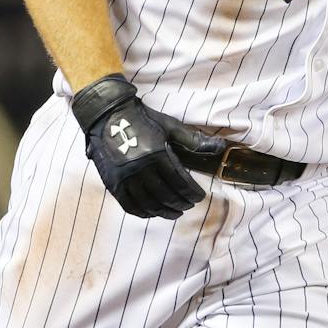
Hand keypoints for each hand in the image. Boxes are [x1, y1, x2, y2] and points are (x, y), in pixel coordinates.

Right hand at [70, 75, 225, 218]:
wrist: (107, 115)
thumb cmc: (143, 119)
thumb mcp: (170, 126)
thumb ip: (194, 140)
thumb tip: (220, 147)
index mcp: (157, 154)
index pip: (180, 182)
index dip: (192, 193)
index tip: (199, 197)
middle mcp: (140, 168)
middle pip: (165, 196)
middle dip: (181, 203)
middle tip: (189, 205)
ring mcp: (125, 177)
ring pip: (148, 204)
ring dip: (164, 212)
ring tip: (175, 212)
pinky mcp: (112, 183)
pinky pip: (129, 205)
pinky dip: (143, 213)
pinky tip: (152, 213)